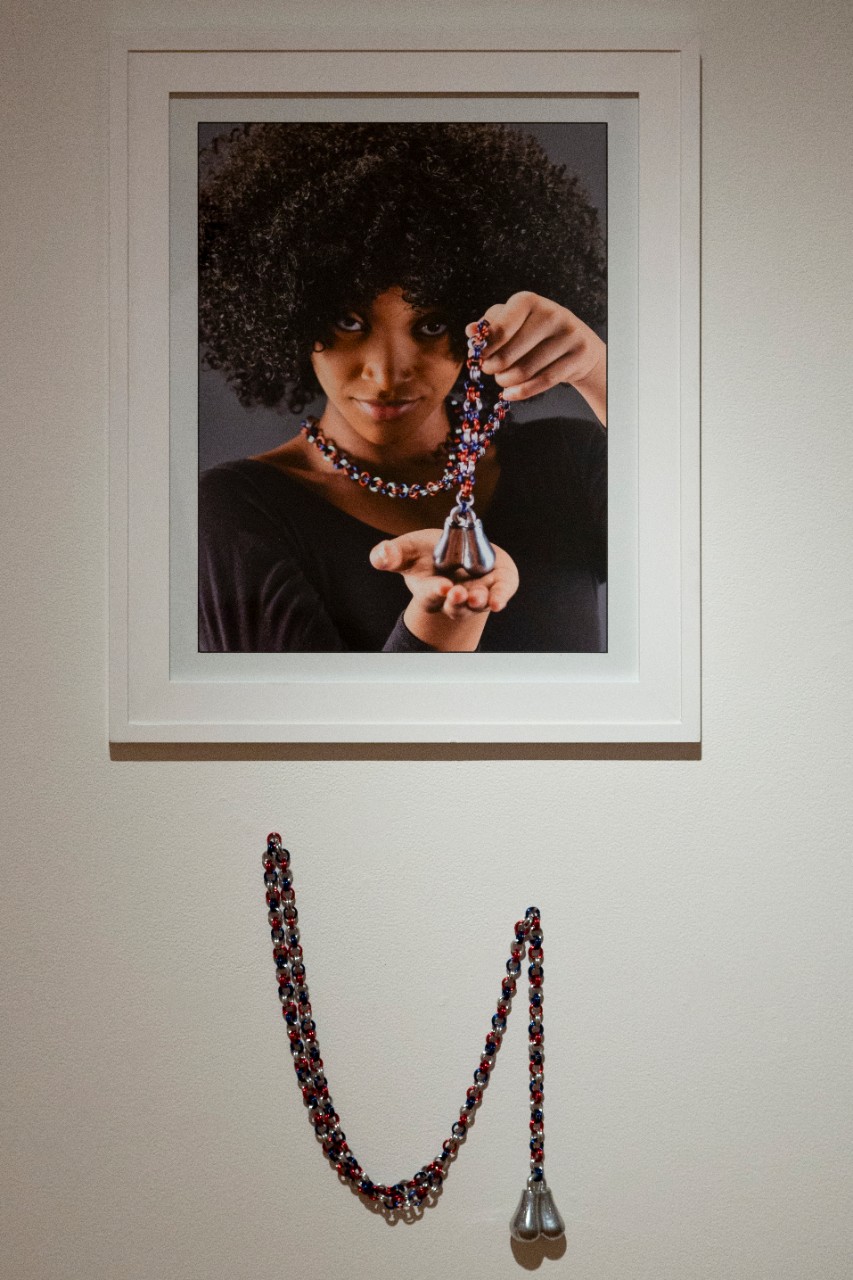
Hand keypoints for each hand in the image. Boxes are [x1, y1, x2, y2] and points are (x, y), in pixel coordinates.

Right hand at [370, 529, 518, 651]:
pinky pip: (501, 593)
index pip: (430, 596)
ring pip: (477, 604)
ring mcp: (477, 593)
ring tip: (477, 596)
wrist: (460, 547)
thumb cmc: (429, 552)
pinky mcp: (498, 585)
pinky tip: (499, 601)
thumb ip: (391, 554)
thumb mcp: (408, 550)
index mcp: (430, 591)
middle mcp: (455, 597)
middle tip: (456, 593)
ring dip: (477, 601)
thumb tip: (379, 555)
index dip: (434, 592)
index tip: (441, 587)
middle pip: (455, 606)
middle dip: (456, 601)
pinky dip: (500, 597)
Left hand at [466, 291, 605, 425]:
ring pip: (525, 371)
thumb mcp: (515, 321)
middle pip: (509, 355)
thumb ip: (492, 325)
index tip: (478, 356)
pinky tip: (510, 394)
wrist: (579, 344)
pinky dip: (522, 392)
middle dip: (493, 368)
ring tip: (502, 380)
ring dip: (506, 381)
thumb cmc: (537, 331)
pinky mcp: (579, 356)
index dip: (484, 349)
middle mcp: (551, 314)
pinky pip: (543, 381)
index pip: (499, 330)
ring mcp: (568, 335)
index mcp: (529, 301)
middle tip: (489, 370)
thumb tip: (470, 332)